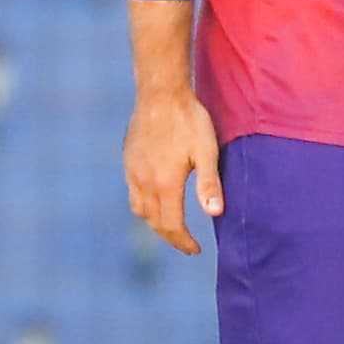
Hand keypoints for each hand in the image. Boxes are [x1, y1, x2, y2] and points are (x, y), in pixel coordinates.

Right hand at [125, 85, 222, 254]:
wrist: (160, 93)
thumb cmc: (189, 120)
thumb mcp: (207, 151)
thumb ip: (210, 184)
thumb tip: (215, 214)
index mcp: (164, 183)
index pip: (171, 225)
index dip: (183, 241)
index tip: (195, 250)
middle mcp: (143, 181)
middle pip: (154, 222)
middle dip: (170, 236)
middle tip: (186, 244)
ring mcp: (132, 171)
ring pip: (139, 209)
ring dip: (155, 223)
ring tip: (172, 226)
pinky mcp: (128, 161)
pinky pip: (133, 193)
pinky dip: (145, 205)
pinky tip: (157, 200)